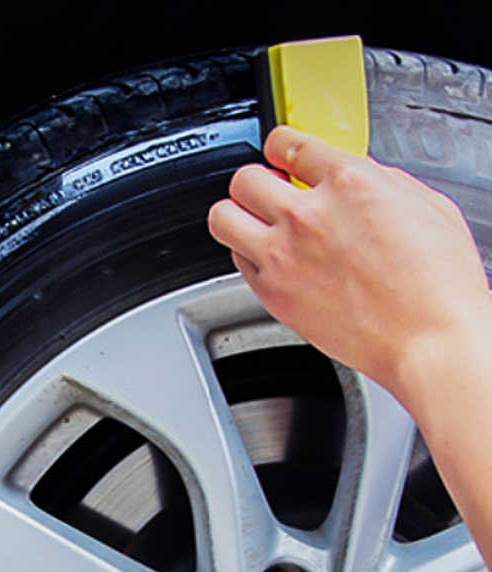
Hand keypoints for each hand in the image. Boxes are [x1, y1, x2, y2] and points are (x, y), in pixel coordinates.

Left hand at [208, 125, 490, 403]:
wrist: (428, 340)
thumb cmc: (437, 284)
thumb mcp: (423, 204)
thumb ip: (373, 180)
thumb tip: (346, 174)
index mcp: (348, 182)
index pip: (285, 142)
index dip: (279, 146)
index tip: (279, 156)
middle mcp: (307, 216)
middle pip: (243, 179)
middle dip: (255, 182)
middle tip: (268, 193)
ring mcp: (283, 256)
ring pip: (222, 217)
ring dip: (236, 216)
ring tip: (254, 223)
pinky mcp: (272, 294)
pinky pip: (235, 261)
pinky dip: (247, 255)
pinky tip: (271, 259)